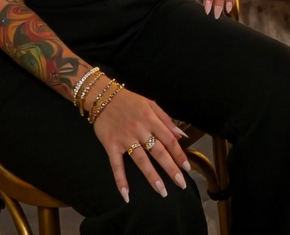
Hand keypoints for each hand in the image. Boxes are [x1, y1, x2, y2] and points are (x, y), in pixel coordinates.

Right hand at [91, 84, 191, 201]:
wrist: (102, 96)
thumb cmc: (129, 100)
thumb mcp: (150, 104)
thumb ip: (166, 120)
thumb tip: (181, 136)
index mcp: (151, 119)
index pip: (169, 140)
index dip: (179, 154)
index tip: (187, 167)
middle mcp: (140, 130)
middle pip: (158, 152)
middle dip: (170, 168)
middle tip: (180, 183)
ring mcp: (125, 139)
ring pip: (141, 160)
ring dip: (151, 176)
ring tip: (162, 190)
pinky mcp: (111, 146)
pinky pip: (116, 165)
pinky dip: (120, 180)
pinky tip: (126, 194)